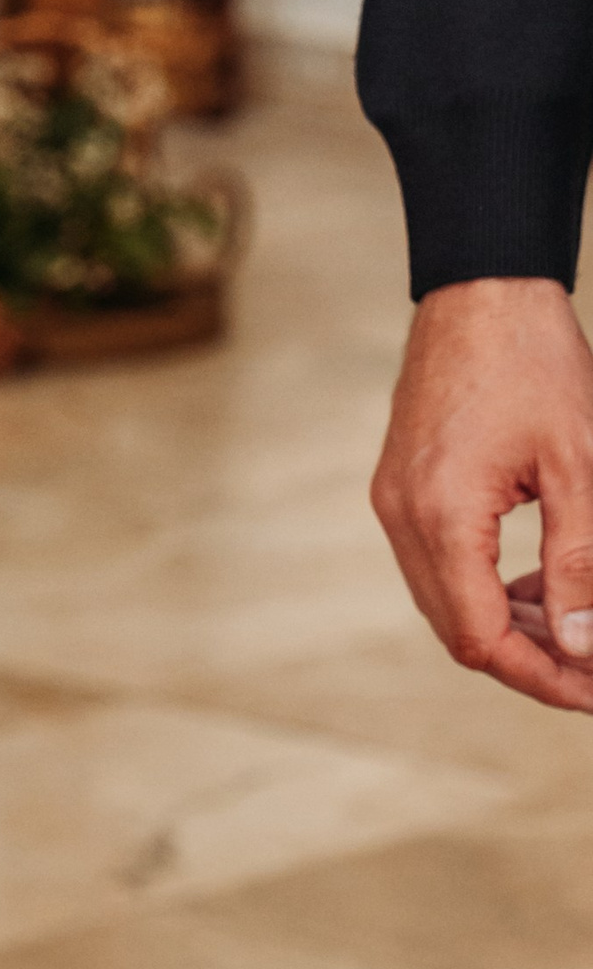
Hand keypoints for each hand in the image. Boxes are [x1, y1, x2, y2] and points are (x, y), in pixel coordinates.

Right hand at [371, 278, 592, 710]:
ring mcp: (394, 501)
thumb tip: (580, 646)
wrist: (482, 290)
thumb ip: (581, 562)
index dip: (541, 678)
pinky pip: (438, 564)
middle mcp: (403, 515)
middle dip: (529, 663)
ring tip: (578, 633)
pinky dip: (487, 589)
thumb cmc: (536, 365)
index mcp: (442, 515)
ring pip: (446, 602)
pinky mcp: (401, 486)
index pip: (482, 638)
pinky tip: (539, 587)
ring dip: (509, 628)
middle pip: (457, 631)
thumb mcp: (580, 466)